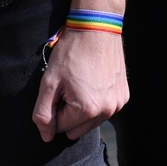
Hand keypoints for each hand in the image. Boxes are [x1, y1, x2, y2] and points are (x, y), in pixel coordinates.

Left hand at [33, 26, 127, 142]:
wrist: (96, 28)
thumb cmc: (71, 53)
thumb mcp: (49, 83)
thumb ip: (43, 114)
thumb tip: (46, 137)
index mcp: (86, 110)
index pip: (60, 128)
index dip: (54, 109)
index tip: (58, 89)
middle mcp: (106, 111)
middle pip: (76, 130)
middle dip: (69, 113)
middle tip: (68, 88)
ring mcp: (117, 104)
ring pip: (91, 121)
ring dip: (83, 109)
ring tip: (81, 83)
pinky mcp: (123, 95)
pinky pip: (105, 109)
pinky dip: (97, 100)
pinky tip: (94, 80)